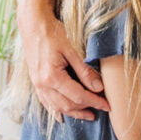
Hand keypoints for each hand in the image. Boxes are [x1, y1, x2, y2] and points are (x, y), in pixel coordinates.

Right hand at [18, 3, 107, 120]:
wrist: (32, 23)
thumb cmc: (52, 32)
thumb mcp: (71, 50)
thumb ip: (84, 71)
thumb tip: (98, 88)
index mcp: (52, 76)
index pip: (78, 96)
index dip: (94, 102)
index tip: (107, 105)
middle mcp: (42, 84)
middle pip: (67, 105)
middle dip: (86, 109)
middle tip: (101, 109)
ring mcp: (37, 84)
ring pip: (57, 106)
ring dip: (73, 112)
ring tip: (88, 115)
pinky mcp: (36, 82)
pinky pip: (46, 102)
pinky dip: (56, 110)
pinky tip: (62, 116)